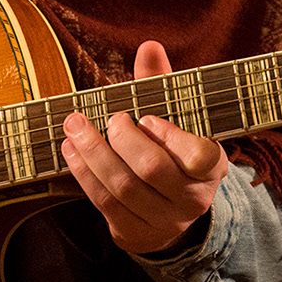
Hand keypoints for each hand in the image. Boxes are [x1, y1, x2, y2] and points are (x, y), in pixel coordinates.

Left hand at [59, 40, 229, 255]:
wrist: (170, 212)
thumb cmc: (170, 151)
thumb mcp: (175, 119)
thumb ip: (161, 84)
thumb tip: (149, 47)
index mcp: (210, 167)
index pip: (198, 155)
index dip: (169, 135)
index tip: (144, 117)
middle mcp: (192, 199)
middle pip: (152, 170)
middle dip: (122, 140)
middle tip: (108, 119)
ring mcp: (164, 221)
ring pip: (124, 188)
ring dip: (93, 154)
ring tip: (74, 127)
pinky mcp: (135, 234)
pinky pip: (105, 204)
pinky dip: (84, 174)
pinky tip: (71, 151)